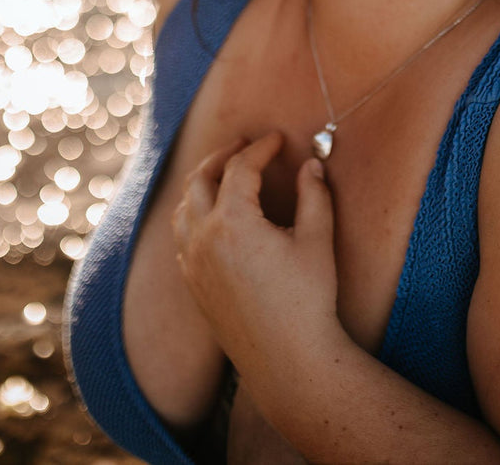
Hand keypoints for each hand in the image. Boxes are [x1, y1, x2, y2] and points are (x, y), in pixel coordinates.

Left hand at [171, 133, 340, 374]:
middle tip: (244, 146)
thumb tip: (311, 165)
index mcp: (233, 221)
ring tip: (224, 175)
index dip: (261, 148)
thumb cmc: (307, 300)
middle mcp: (203, 237)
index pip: (241, 168)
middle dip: (222, 156)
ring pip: (183, 208)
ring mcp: (192, 263)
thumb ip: (315, 196)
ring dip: (202, 184)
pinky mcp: (192, 284)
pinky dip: (194, 215)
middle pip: (200, 179)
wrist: (286, 359)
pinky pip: (182, 237)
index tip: (277, 139)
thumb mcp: (317, 241)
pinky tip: (214, 218)